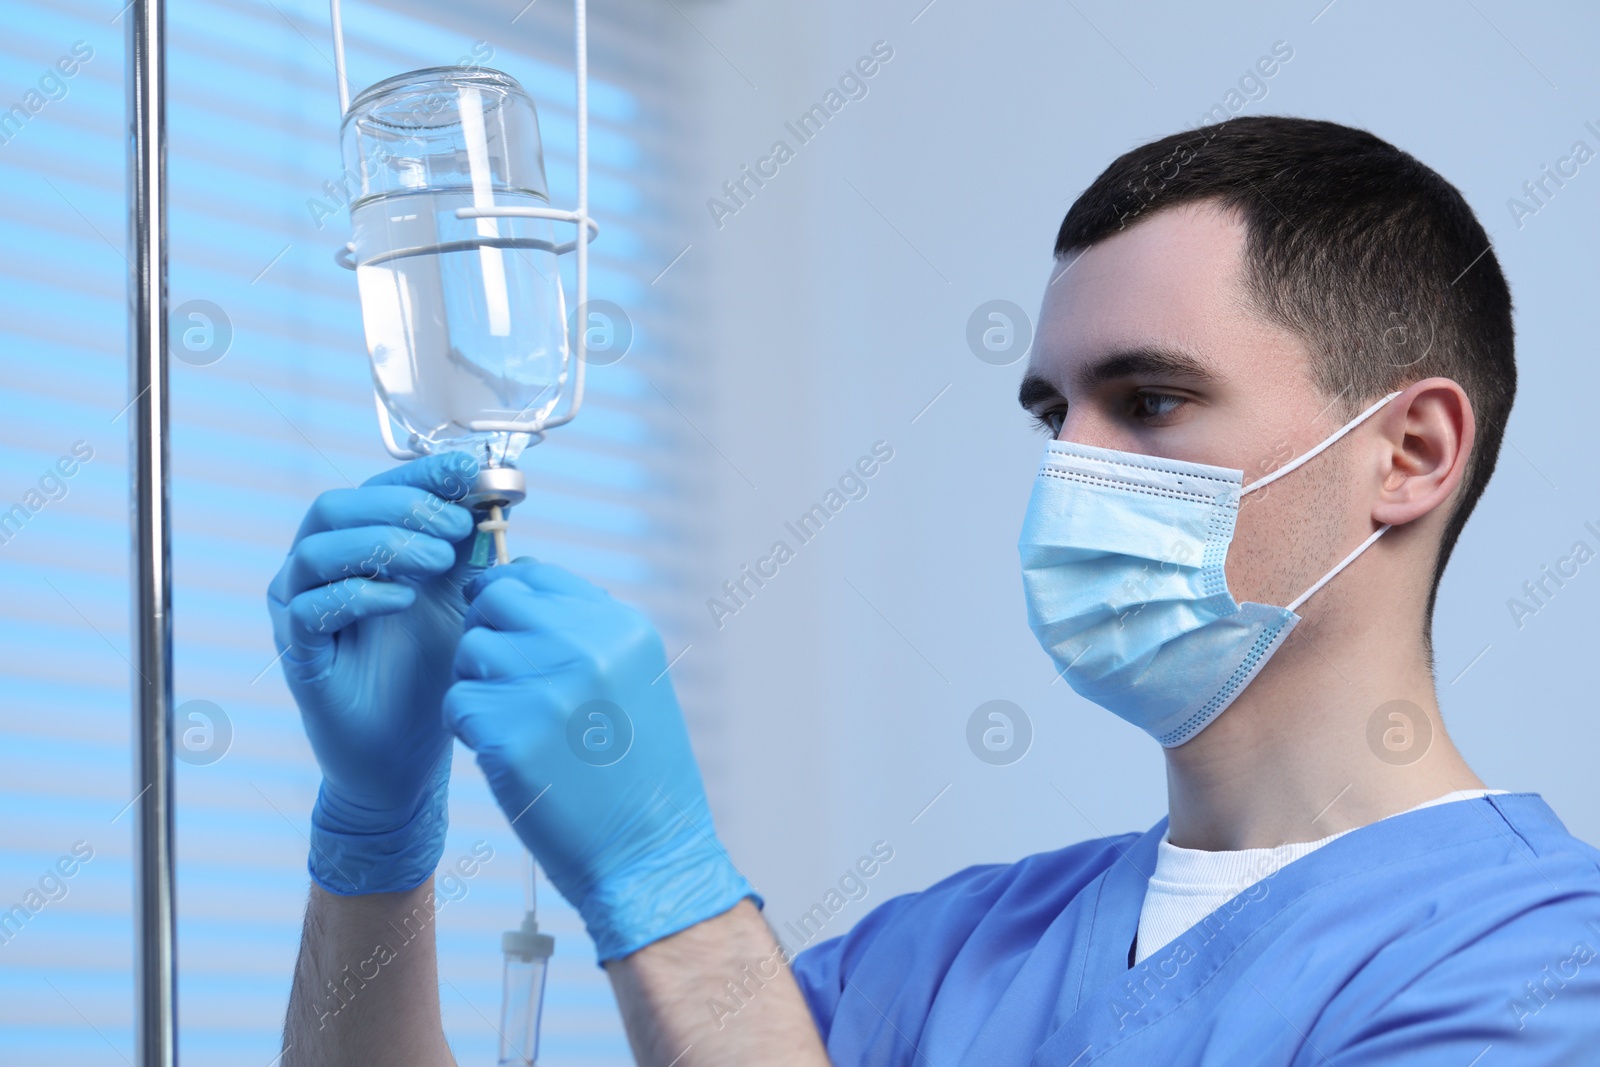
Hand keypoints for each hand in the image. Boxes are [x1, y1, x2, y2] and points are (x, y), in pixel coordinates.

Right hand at [267, 453, 483, 894]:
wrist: (411, 754)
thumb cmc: (433, 669)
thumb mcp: (462, 597)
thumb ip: (472, 547)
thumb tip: (500, 490)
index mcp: (358, 546)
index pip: (378, 489)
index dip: (422, 474)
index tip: (470, 471)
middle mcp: (319, 570)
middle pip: (337, 507)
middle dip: (402, 508)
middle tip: (456, 530)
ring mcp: (299, 610)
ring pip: (317, 549)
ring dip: (383, 545)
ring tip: (437, 564)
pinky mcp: (296, 653)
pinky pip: (308, 608)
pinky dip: (359, 594)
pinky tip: (403, 601)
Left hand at [445, 560, 757, 961]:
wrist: (648, 852)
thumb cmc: (637, 768)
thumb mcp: (633, 679)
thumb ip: (584, 631)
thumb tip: (514, 586)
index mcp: (621, 628)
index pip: (536, 574)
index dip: (510, 598)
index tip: (508, 627)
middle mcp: (585, 647)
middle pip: (495, 601)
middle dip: (488, 633)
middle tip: (505, 679)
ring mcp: (545, 691)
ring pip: (469, 651)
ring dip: (478, 683)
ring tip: (515, 722)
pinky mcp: (508, 738)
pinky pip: (457, 703)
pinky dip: (469, 728)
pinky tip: (506, 752)